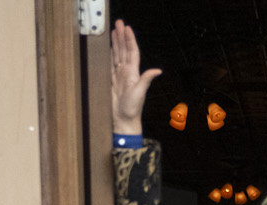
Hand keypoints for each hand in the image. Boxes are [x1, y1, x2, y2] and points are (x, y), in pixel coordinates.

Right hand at [111, 21, 160, 135]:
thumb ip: (146, 80)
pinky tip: (108, 48)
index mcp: (133, 72)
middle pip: (123, 50)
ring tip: (113, 31)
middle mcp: (127, 72)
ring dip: (116, 43)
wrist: (124, 120)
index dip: (129, 39)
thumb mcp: (140, 93)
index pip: (131, 51)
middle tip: (118, 23)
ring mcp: (119, 76)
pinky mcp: (112, 81)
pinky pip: (110, 64)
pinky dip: (109, 55)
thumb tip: (158, 70)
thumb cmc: (132, 108)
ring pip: (117, 55)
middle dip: (121, 36)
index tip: (126, 28)